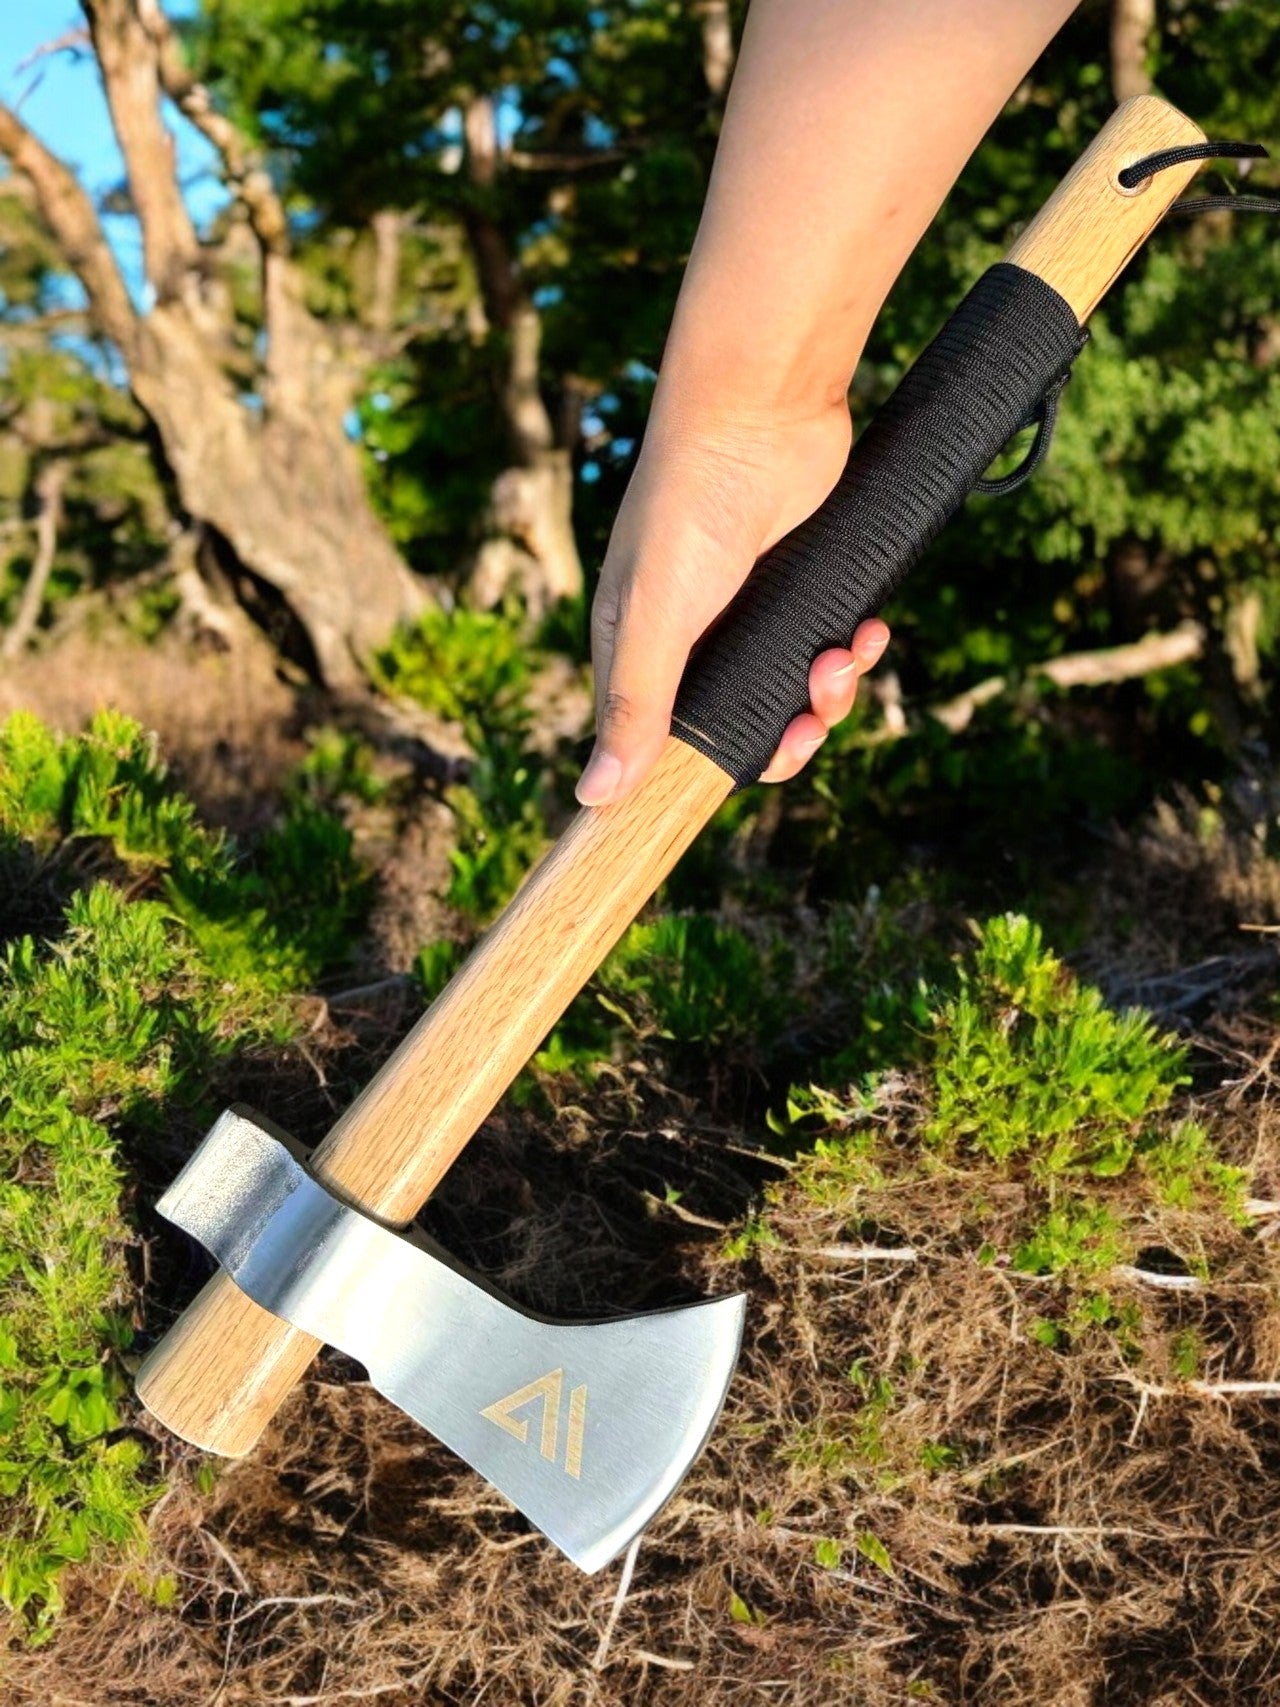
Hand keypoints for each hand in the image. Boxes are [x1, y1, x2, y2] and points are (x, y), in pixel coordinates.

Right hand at [576, 402, 889, 805]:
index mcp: (637, 651)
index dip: (705, 770)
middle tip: (810, 717)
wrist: (760, 412)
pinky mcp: (800, 590)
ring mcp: (748, 616)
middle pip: (740, 729)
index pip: (660, 744)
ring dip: (830, 694)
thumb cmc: (687, 506)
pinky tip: (867, 631)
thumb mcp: (654, 615)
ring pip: (792, 696)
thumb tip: (593, 797)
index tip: (749, 769)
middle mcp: (690, 640)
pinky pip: (830, 649)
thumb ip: (634, 704)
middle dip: (786, 734)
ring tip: (844, 657)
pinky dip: (854, 651)